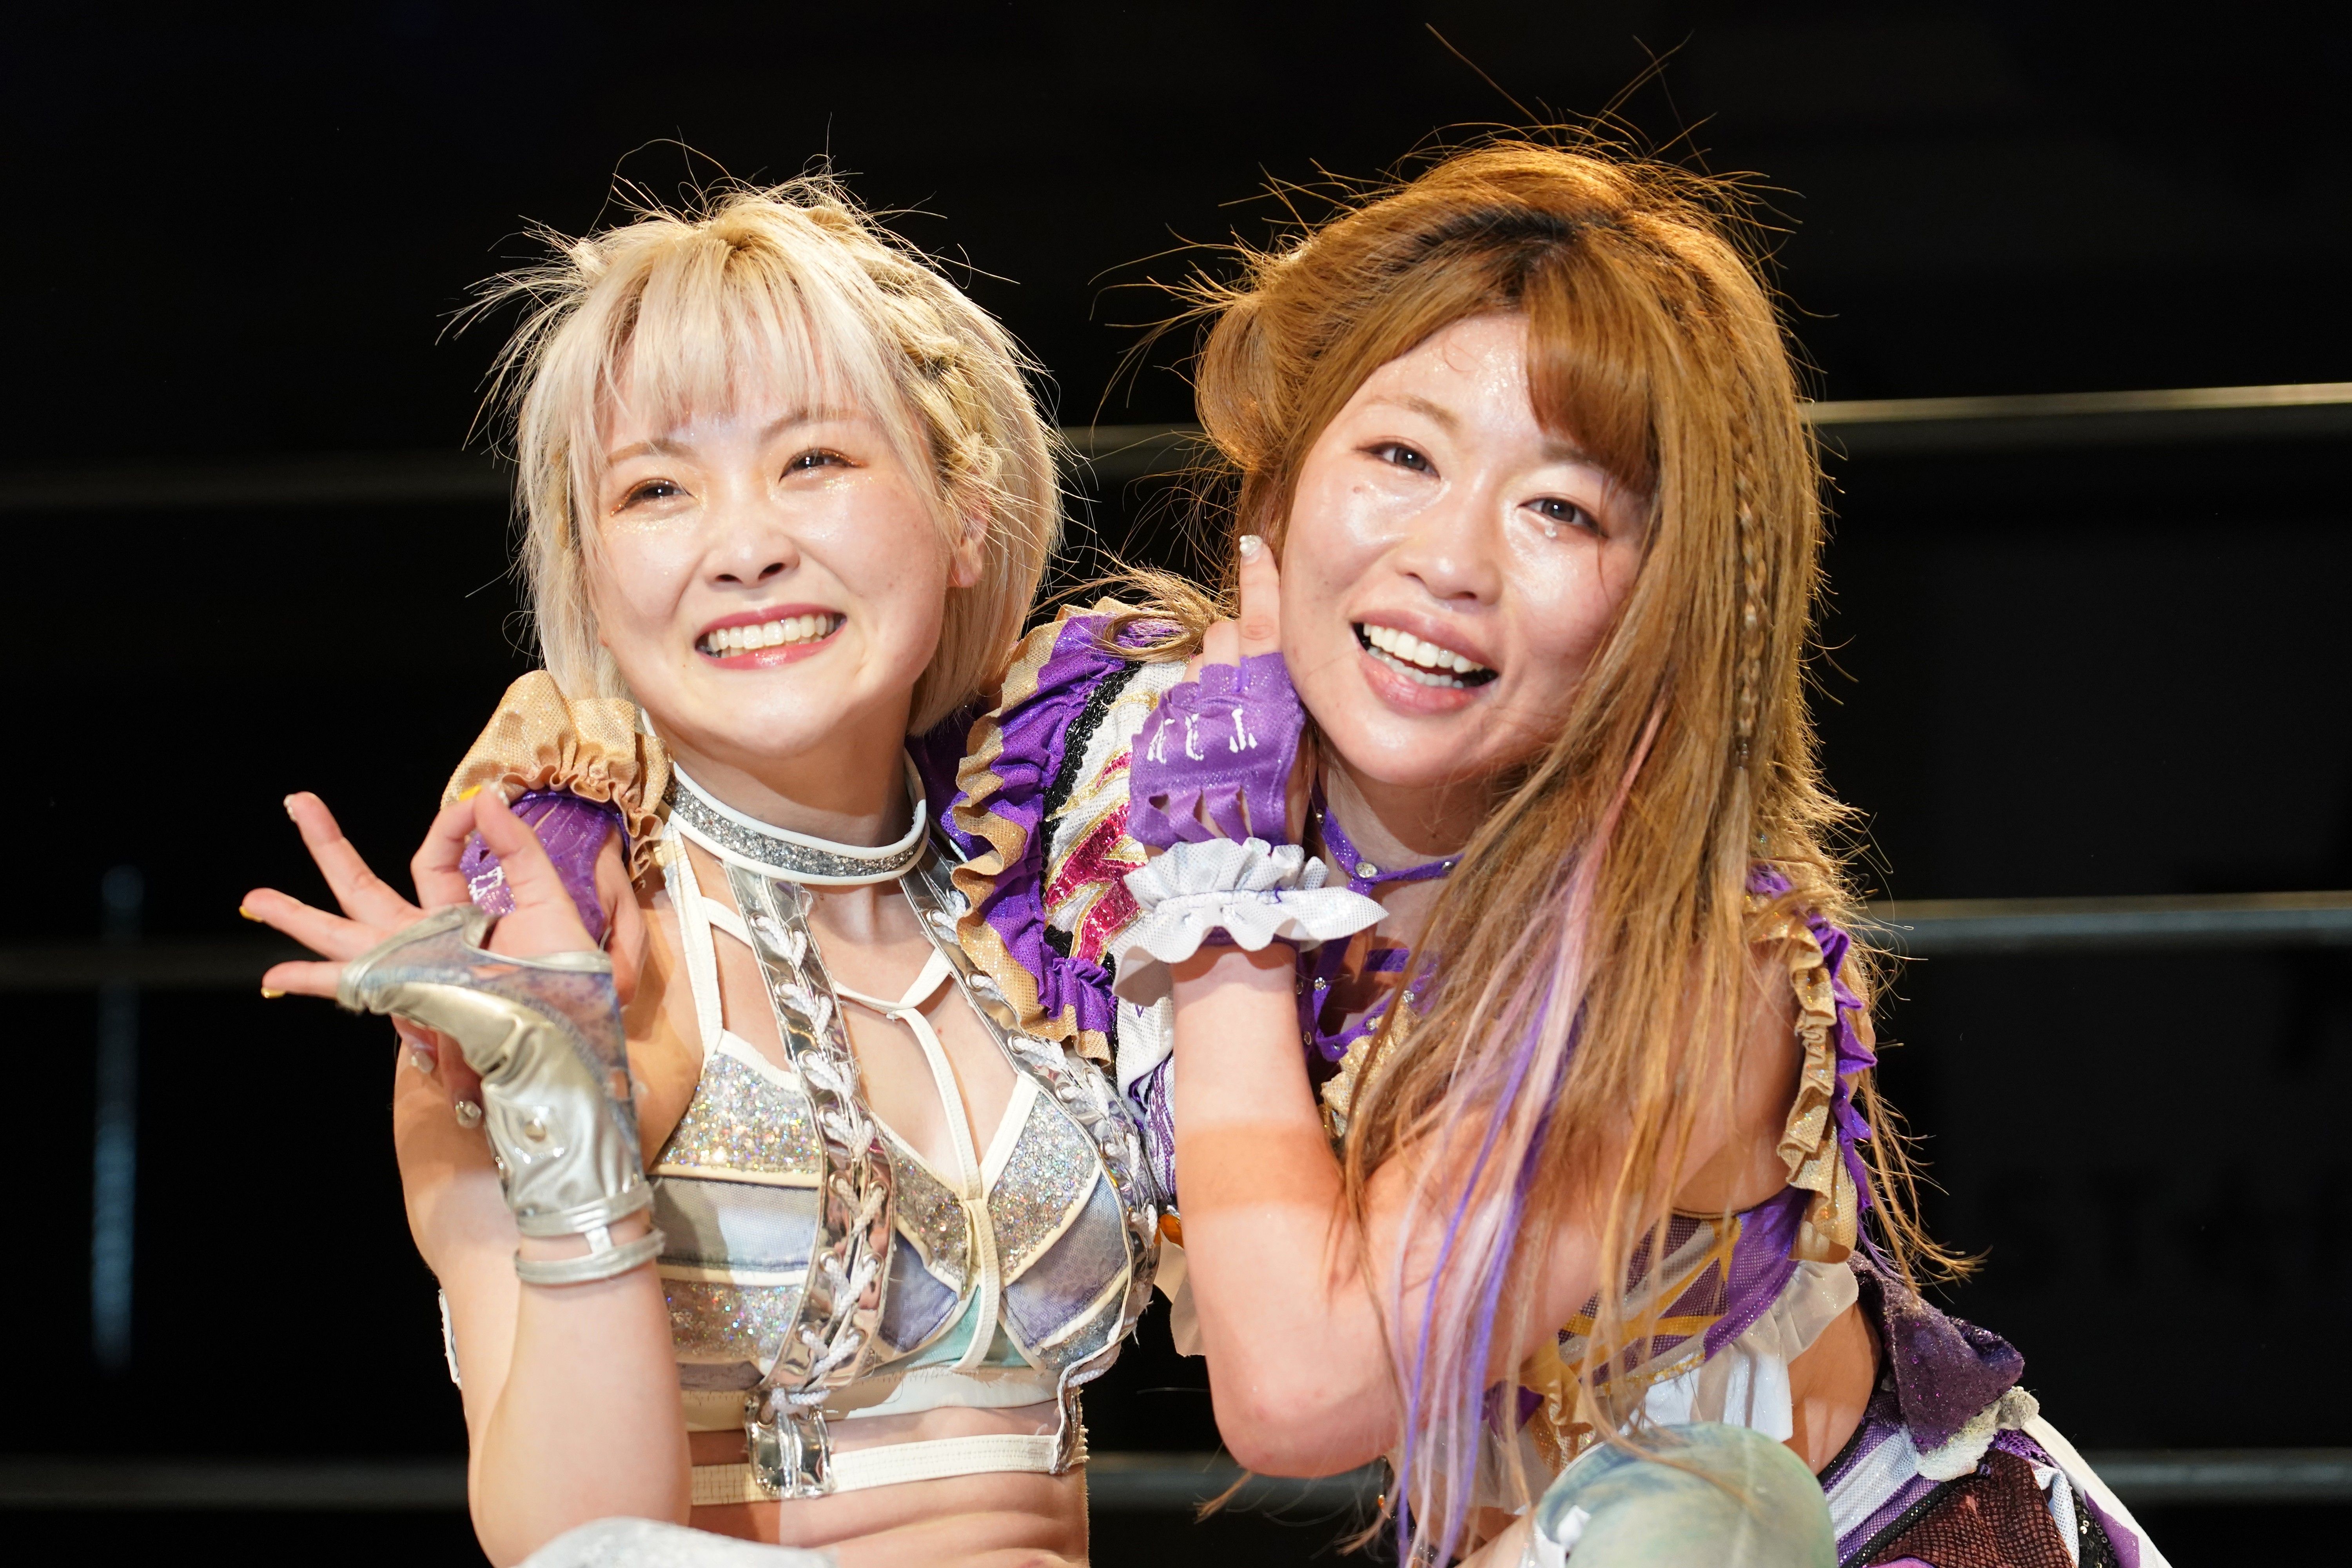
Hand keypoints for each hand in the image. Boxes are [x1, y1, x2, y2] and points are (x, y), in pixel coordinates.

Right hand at [244, 790, 641, 1000]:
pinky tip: (274, 978)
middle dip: (328, 847)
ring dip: (297, 916)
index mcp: (459, 914)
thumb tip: (485, 797)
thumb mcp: (548, 897)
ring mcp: (410, 964)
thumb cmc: (566, 973)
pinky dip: (315, 980)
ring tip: (253, 899)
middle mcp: (426, 938)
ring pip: (343, 934)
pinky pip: (357, 984)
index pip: (434, 857)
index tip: (472, 803)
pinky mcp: (408, 991)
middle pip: (365, 888)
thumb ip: (516, 849)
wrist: (571, 1028)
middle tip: (297, 803)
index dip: (449, 826)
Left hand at [1131, 534, 1312, 844]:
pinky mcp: (1155, 739)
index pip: (1265, 622)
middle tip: (1243, 679)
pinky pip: (1170, 703)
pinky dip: (1184, 712)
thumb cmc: (1277, 819)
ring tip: (1219, 719)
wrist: (1224, 871)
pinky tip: (1196, 742)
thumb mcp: (1302, 757)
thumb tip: (1275, 661)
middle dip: (1231, 643)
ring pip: (1193, 666)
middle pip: (1222, 635)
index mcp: (1272, 703)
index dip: (1262, 580)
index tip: (1255, 547)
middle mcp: (1227, 701)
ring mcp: (1186, 717)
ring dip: (1206, 679)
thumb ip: (1290, 703)